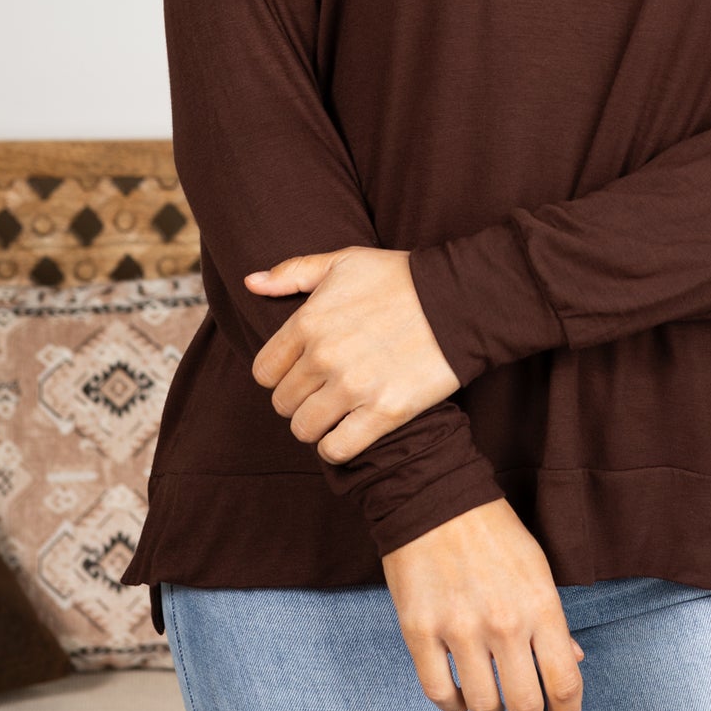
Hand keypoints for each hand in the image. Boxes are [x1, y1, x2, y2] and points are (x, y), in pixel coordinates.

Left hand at [245, 246, 459, 462]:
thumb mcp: (344, 261)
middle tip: (322, 392)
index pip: (264, 372)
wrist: (459, 300)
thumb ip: (293, 272)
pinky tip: (349, 432)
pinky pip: (337, 449)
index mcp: (308, 321)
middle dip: (298, 400)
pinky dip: (336, 447)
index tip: (299, 372)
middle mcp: (324, 356)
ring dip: (316, 425)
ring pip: (304, 429)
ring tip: (335, 413)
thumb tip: (251, 282)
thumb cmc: (400, 278)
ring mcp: (354, 387)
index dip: (279, 375)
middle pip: (283, 403)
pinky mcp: (384, 412)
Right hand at [382, 499, 586, 710]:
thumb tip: (572, 662)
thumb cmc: (489, 529)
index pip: (565, 683)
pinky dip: (454, 706)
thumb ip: (552, 621)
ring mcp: (459, 629)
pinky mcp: (420, 632)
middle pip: (526, 706)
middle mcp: (504, 623)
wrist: (432, 497)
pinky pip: (439, 692)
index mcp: (540, 605)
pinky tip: (459, 698)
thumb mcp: (536, 567)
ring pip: (483, 706)